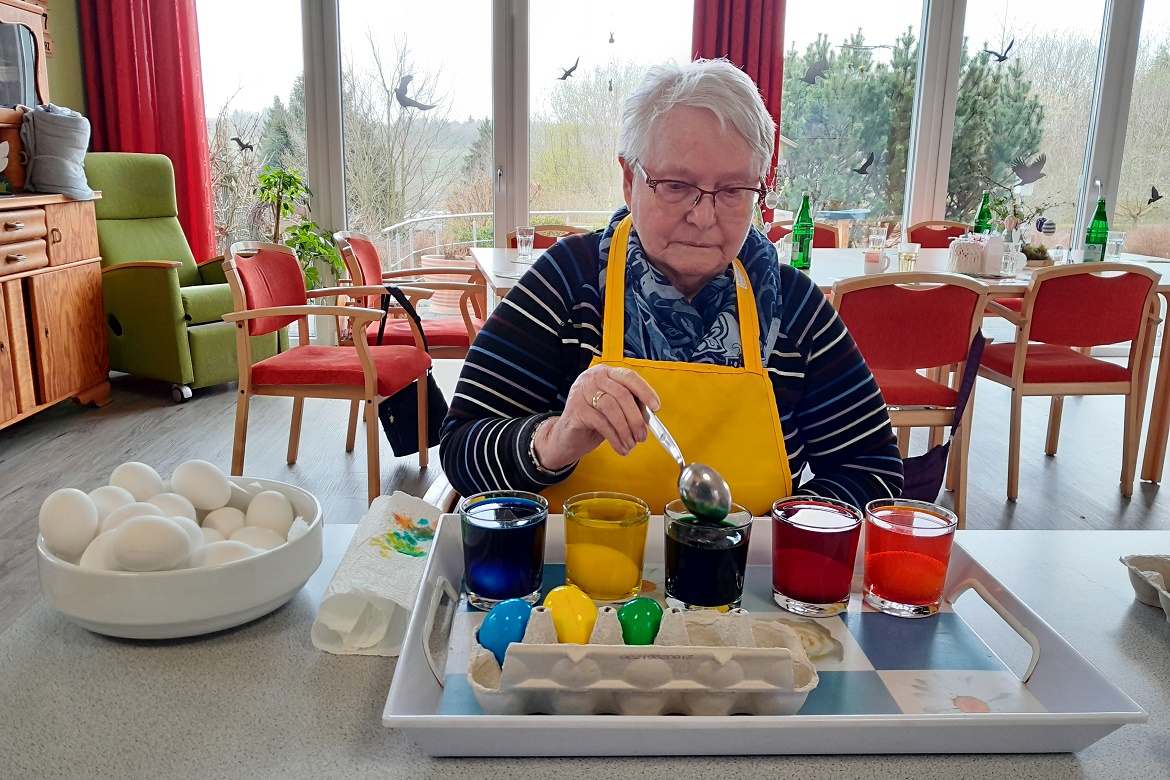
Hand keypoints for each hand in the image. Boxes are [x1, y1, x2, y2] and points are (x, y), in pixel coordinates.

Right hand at [533, 365, 660, 469]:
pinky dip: (615, 438)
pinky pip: (602, 423)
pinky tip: (620, 447)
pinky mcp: (575, 409)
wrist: (567, 438)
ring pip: (612, 408)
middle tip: (643, 435)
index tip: (656, 407)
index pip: (628, 377)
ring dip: (626, 430)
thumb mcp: (615, 410)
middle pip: (622, 394)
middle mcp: (592, 378)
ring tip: (631, 443)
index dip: (645, 391)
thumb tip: (650, 413)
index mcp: (605, 374)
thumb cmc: (593, 422)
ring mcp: (581, 392)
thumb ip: (630, 405)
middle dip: (636, 418)